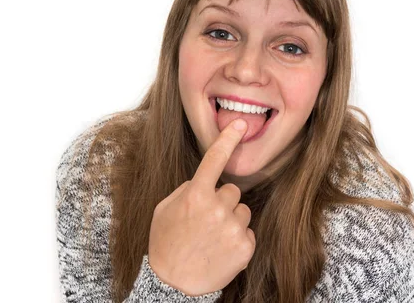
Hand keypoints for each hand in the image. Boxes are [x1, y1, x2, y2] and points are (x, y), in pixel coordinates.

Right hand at [147, 119, 255, 295]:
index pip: (215, 159)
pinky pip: (248, 232)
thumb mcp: (164, 210)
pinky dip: (238, 239)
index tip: (241, 126)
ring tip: (213, 238)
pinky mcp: (245, 247)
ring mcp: (233, 228)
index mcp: (195, 195)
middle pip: (232, 191)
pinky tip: (221, 249)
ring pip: (242, 210)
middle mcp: (217, 208)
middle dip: (222, 201)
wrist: (173, 286)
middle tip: (207, 221)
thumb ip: (187, 189)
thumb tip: (205, 180)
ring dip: (232, 220)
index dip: (228, 139)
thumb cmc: (166, 244)